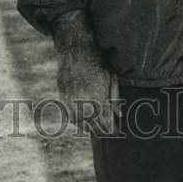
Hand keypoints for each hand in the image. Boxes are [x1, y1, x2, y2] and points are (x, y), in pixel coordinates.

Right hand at [53, 11, 119, 134]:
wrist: (74, 49)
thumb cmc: (96, 61)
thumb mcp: (111, 76)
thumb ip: (115, 97)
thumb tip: (119, 115)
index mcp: (98, 98)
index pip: (107, 123)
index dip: (113, 130)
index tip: (118, 132)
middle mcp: (83, 102)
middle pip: (95, 126)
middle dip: (104, 130)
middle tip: (110, 132)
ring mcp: (71, 101)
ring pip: (82, 124)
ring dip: (91, 129)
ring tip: (99, 129)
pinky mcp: (63, 98)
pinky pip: (71, 117)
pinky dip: (79, 122)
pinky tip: (85, 123)